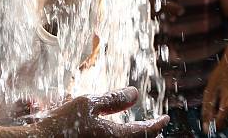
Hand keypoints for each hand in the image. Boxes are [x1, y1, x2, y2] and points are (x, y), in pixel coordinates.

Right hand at [0, 87, 168, 136]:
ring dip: (132, 136)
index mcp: (113, 137)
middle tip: (154, 126)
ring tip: (136, 129)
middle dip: (146, 134)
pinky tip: (111, 132)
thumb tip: (136, 93)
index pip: (144, 132)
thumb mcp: (88, 103)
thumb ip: (113, 99)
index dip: (157, 124)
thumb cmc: (62, 122)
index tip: (166, 118)